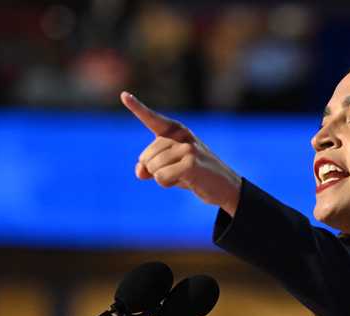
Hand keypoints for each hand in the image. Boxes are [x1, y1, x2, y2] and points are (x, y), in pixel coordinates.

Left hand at [121, 91, 240, 215]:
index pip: (152, 119)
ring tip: (183, 176)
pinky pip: (161, 177)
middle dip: (155, 170)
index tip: (124, 95)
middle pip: (146, 156)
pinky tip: (186, 181)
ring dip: (163, 178)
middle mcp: (181, 135)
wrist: (225, 186)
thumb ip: (149, 168)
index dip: (137, 108)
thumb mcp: (169, 169)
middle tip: (176, 172)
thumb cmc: (194, 175)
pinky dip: (168, 183)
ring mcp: (187, 147)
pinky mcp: (191, 163)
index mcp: (175, 131)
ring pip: (153, 168)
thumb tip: (140, 172)